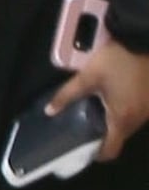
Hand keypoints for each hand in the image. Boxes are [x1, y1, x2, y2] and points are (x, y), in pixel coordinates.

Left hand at [48, 31, 148, 161]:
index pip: (111, 151)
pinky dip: (128, 108)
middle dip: (106, 134)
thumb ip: (67, 95)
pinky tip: (118, 95)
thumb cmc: (118, 59)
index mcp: (122, 118)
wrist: (146, 36)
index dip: (97, 154)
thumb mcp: (88, 76)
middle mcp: (140, 118)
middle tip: (88, 123)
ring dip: (118, 120)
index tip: (86, 149)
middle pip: (121, 136)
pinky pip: (139, 109)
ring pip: (131, 123)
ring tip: (101, 108)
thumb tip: (49, 111)